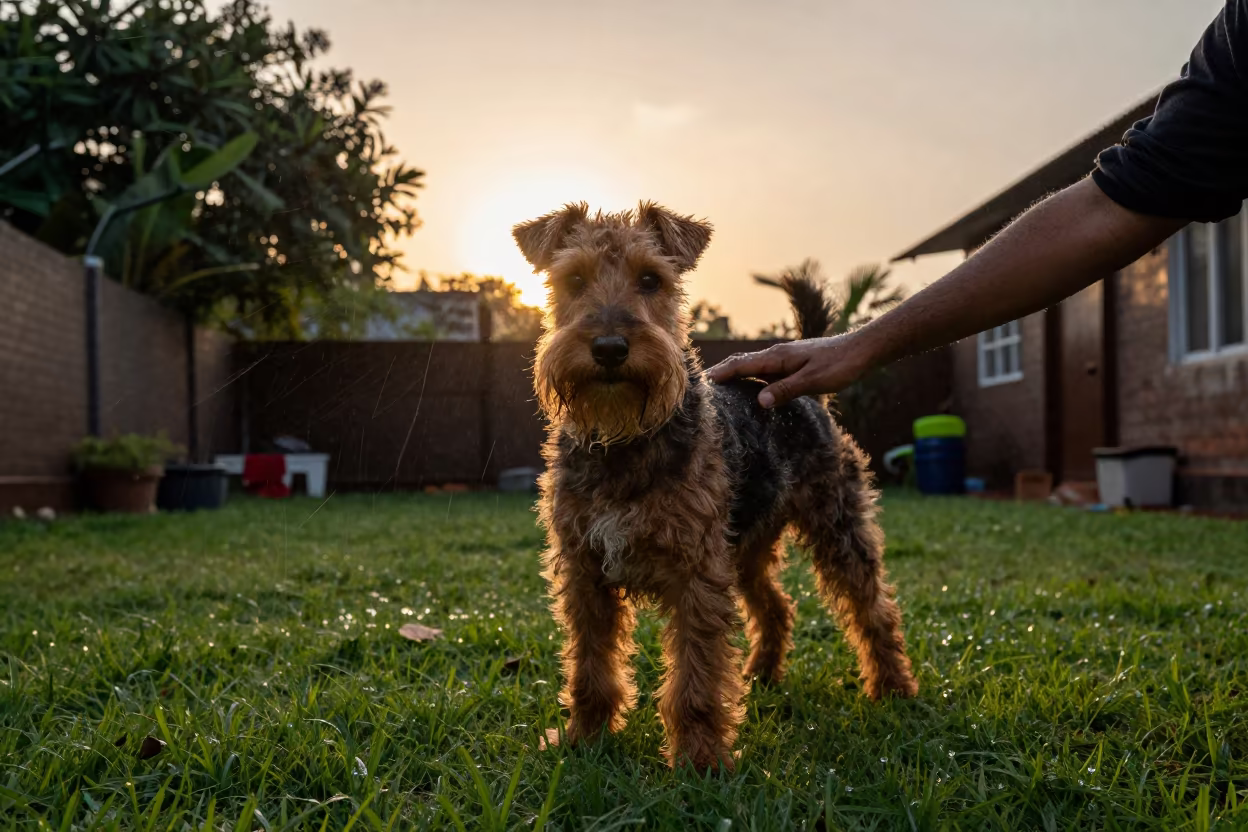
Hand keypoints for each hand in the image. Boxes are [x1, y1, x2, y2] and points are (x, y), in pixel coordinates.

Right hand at [705, 333, 871, 407]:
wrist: (861, 350)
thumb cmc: (840, 366)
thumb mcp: (813, 381)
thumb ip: (785, 390)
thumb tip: (759, 401)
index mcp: (778, 357)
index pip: (742, 365)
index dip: (722, 374)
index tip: (703, 383)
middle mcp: (778, 354)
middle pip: (742, 361)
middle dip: (722, 370)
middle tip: (703, 384)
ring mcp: (785, 357)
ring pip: (753, 364)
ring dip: (735, 371)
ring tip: (720, 384)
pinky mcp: (793, 362)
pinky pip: (764, 368)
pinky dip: (751, 375)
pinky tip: (752, 385)